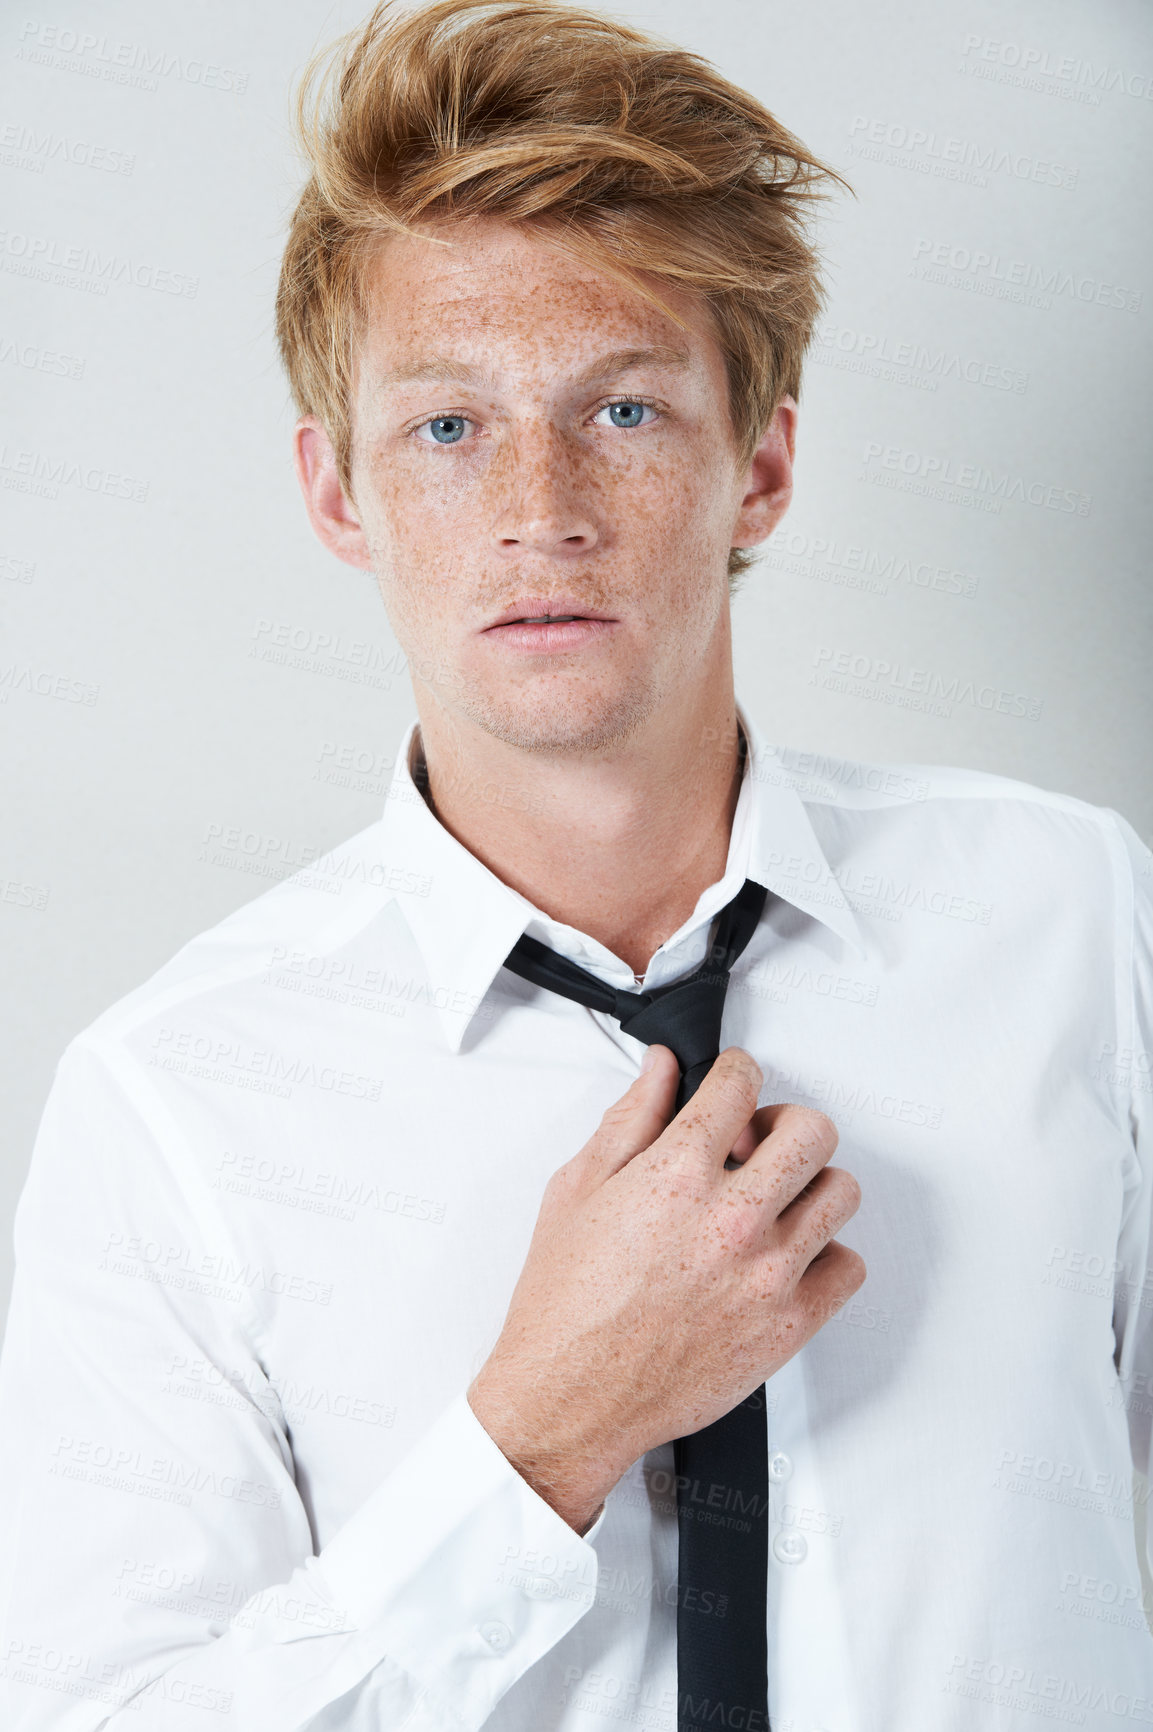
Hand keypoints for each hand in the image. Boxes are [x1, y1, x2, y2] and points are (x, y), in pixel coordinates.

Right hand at [467, 1046, 864, 1532]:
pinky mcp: (790, 1324)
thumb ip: (630, 1120)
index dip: (735, 1072)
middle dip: (783, 1123)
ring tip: (774, 1200)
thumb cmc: (566, 1308)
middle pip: (812, 1129)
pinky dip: (825, 1254)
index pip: (740, 1083)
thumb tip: (661, 1072)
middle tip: (756, 1144)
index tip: (732, 1083)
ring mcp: (769, 1272)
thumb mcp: (578, 1191)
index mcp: (677, 1174)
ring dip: (809, 1185)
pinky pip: (848, 1266)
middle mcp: (733, 1218)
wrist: (570, 1399)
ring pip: (841, 1192)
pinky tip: (787, 1256)